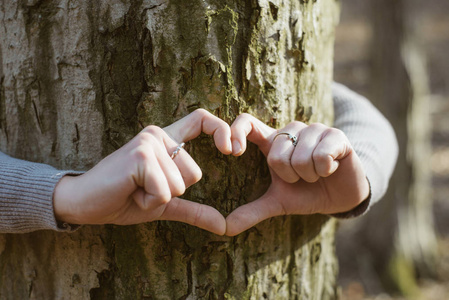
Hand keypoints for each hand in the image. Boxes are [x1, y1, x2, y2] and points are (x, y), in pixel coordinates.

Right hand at [54, 109, 231, 234]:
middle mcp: (158, 134)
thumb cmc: (124, 200)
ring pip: (181, 185)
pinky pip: (165, 191)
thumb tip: (224, 226)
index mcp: (166, 140)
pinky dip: (149, 201)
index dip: (221, 130)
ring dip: (159, 198)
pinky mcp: (140, 155)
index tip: (233, 151)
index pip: (200, 120)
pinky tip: (129, 192)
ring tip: (135, 189)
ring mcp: (148, 142)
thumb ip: (195, 211)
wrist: (86, 204)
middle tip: (143, 188)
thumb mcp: (166, 205)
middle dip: (172, 193)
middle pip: (195, 174)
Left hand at [226, 114, 369, 235]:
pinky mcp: (336, 135)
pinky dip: (325, 170)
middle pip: (276, 155)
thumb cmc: (305, 194)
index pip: (247, 122)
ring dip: (309, 176)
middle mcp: (290, 130)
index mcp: (272, 141)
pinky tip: (331, 169)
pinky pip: (322, 156)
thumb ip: (251, 211)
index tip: (234, 153)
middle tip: (301, 178)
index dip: (236, 132)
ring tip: (316, 174)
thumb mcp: (277, 202)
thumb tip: (224, 229)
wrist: (342, 196)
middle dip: (290, 177)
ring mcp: (314, 129)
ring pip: (300, 158)